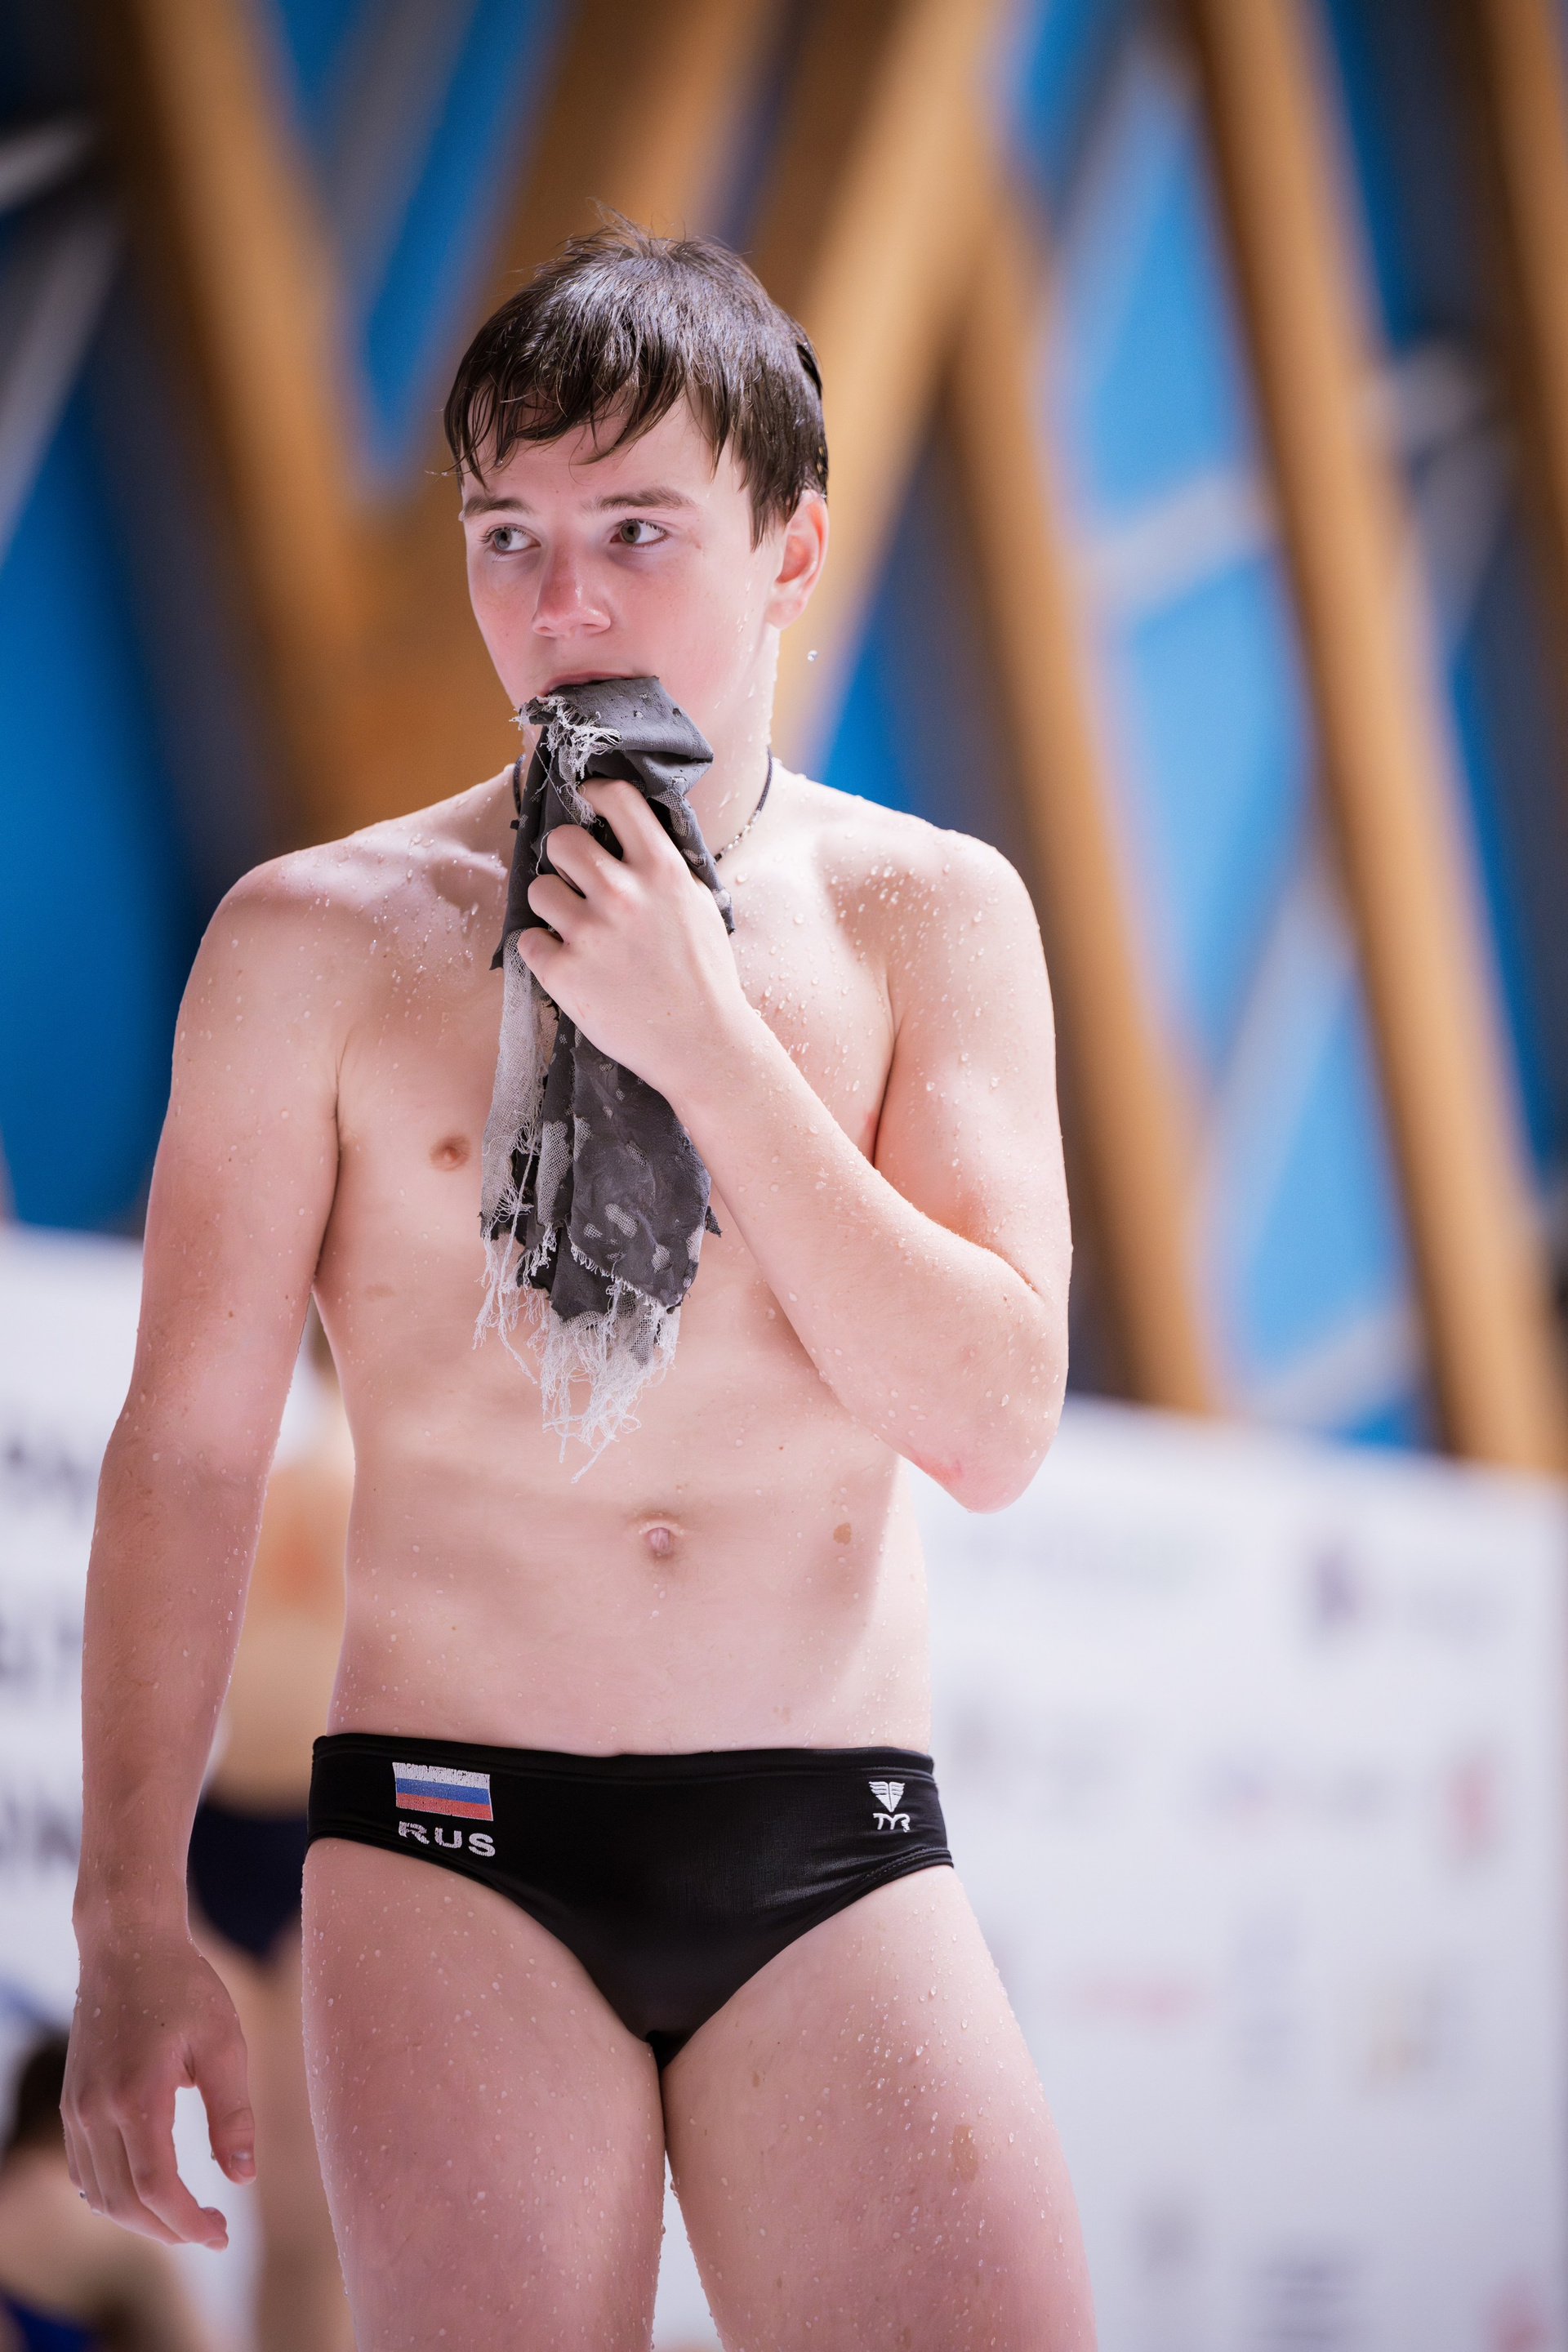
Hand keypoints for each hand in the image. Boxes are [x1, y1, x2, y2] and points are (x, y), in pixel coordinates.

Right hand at [64, 1926, 254, 2246]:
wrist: (127, 1947)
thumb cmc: (183, 1988)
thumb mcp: (224, 2042)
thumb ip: (233, 2113)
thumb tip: (244, 2176)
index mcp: (137, 2097)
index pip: (156, 2189)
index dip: (188, 2223)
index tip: (221, 2233)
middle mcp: (96, 2111)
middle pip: (124, 2203)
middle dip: (168, 2230)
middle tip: (212, 2231)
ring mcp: (77, 2109)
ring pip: (100, 2194)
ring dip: (140, 2218)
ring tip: (185, 2216)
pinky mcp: (73, 2103)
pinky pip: (84, 2170)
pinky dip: (113, 2194)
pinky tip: (147, 2189)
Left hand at [517, 779, 754, 1099]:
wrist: (701, 1044)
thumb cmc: (705, 977)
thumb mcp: (700, 907)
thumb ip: (664, 869)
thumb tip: (629, 836)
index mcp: (662, 871)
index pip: (617, 799)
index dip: (594, 794)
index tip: (586, 803)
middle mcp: (623, 893)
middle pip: (561, 840)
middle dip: (564, 857)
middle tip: (577, 882)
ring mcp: (589, 933)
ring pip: (538, 889)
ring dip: (552, 906)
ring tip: (575, 929)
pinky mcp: (563, 972)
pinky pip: (528, 940)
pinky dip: (542, 951)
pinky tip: (568, 964)